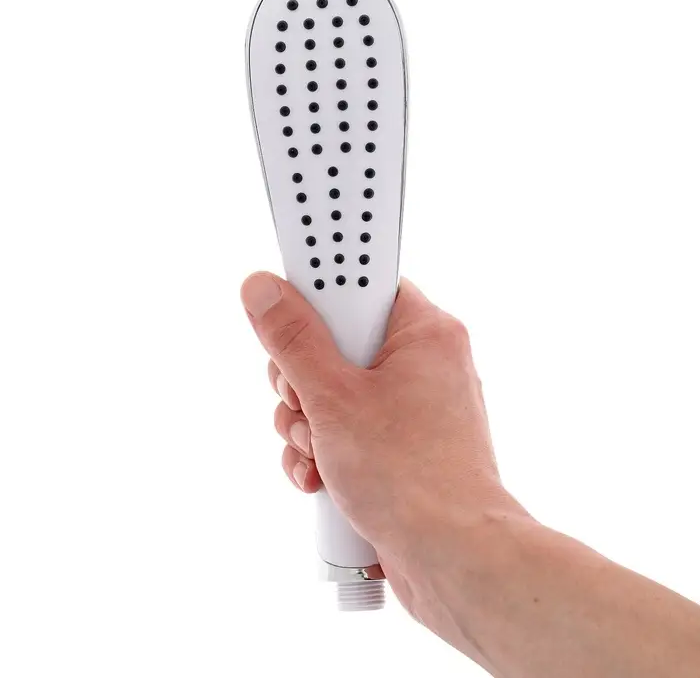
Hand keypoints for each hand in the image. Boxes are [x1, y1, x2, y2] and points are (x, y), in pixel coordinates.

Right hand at [241, 271, 522, 647]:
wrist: (456, 562)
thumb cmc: (412, 477)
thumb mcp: (333, 398)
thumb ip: (293, 340)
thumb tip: (265, 289)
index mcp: (424, 332)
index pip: (362, 282)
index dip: (319, 294)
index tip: (287, 302)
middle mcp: (424, 364)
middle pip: (337, 342)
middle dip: (303, 380)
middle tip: (304, 399)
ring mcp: (414, 408)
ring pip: (334, 392)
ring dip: (308, 425)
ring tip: (320, 451)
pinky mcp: (401, 446)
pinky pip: (347, 430)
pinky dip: (325, 452)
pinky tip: (321, 478)